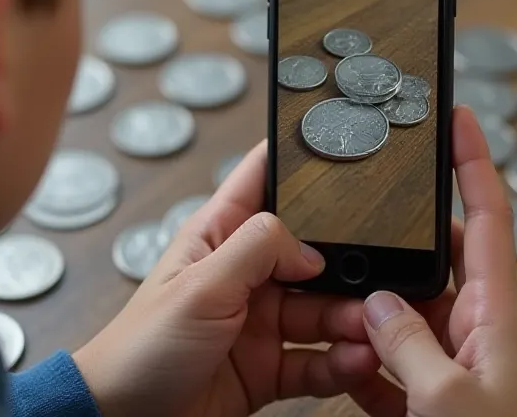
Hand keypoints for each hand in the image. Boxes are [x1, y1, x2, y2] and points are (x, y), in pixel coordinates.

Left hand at [74, 140, 379, 416]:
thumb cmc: (140, 347)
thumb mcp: (199, 285)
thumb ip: (256, 250)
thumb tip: (311, 247)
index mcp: (220, 237)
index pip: (262, 180)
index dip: (298, 161)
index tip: (343, 149)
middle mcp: (245, 274)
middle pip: (311, 253)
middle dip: (346, 264)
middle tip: (376, 277)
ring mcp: (260, 321)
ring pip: (323, 310)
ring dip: (350, 318)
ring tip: (370, 328)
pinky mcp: (270, 366)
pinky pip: (318, 359)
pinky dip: (342, 362)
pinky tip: (358, 360)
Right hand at [343, 106, 516, 416]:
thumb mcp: (449, 399)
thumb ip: (409, 343)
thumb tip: (379, 304)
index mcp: (496, 318)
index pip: (489, 219)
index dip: (473, 164)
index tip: (456, 118)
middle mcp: (472, 332)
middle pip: (434, 262)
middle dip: (396, 243)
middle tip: (360, 218)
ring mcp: (443, 362)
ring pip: (397, 313)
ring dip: (365, 309)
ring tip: (333, 297)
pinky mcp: (418, 394)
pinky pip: (381, 359)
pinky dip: (355, 358)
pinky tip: (335, 358)